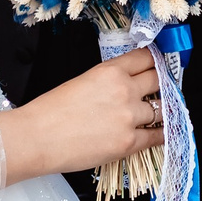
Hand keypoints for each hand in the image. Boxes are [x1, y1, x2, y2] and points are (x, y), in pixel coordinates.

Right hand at [0, 49, 162, 183]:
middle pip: (159, 79)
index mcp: (110, 71)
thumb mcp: (82, 82)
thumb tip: (124, 85)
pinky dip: (162, 134)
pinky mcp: (129, 142)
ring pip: (161, 109)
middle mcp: (124, 91)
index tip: (160, 64)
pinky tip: (163, 133)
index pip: (146, 58)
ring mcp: (129, 117)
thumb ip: (107, 81)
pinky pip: (157, 136)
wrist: (37, 138)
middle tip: (164, 86)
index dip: (155, 60)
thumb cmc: (50, 112)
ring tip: (160, 112)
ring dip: (161, 110)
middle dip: (163, 82)